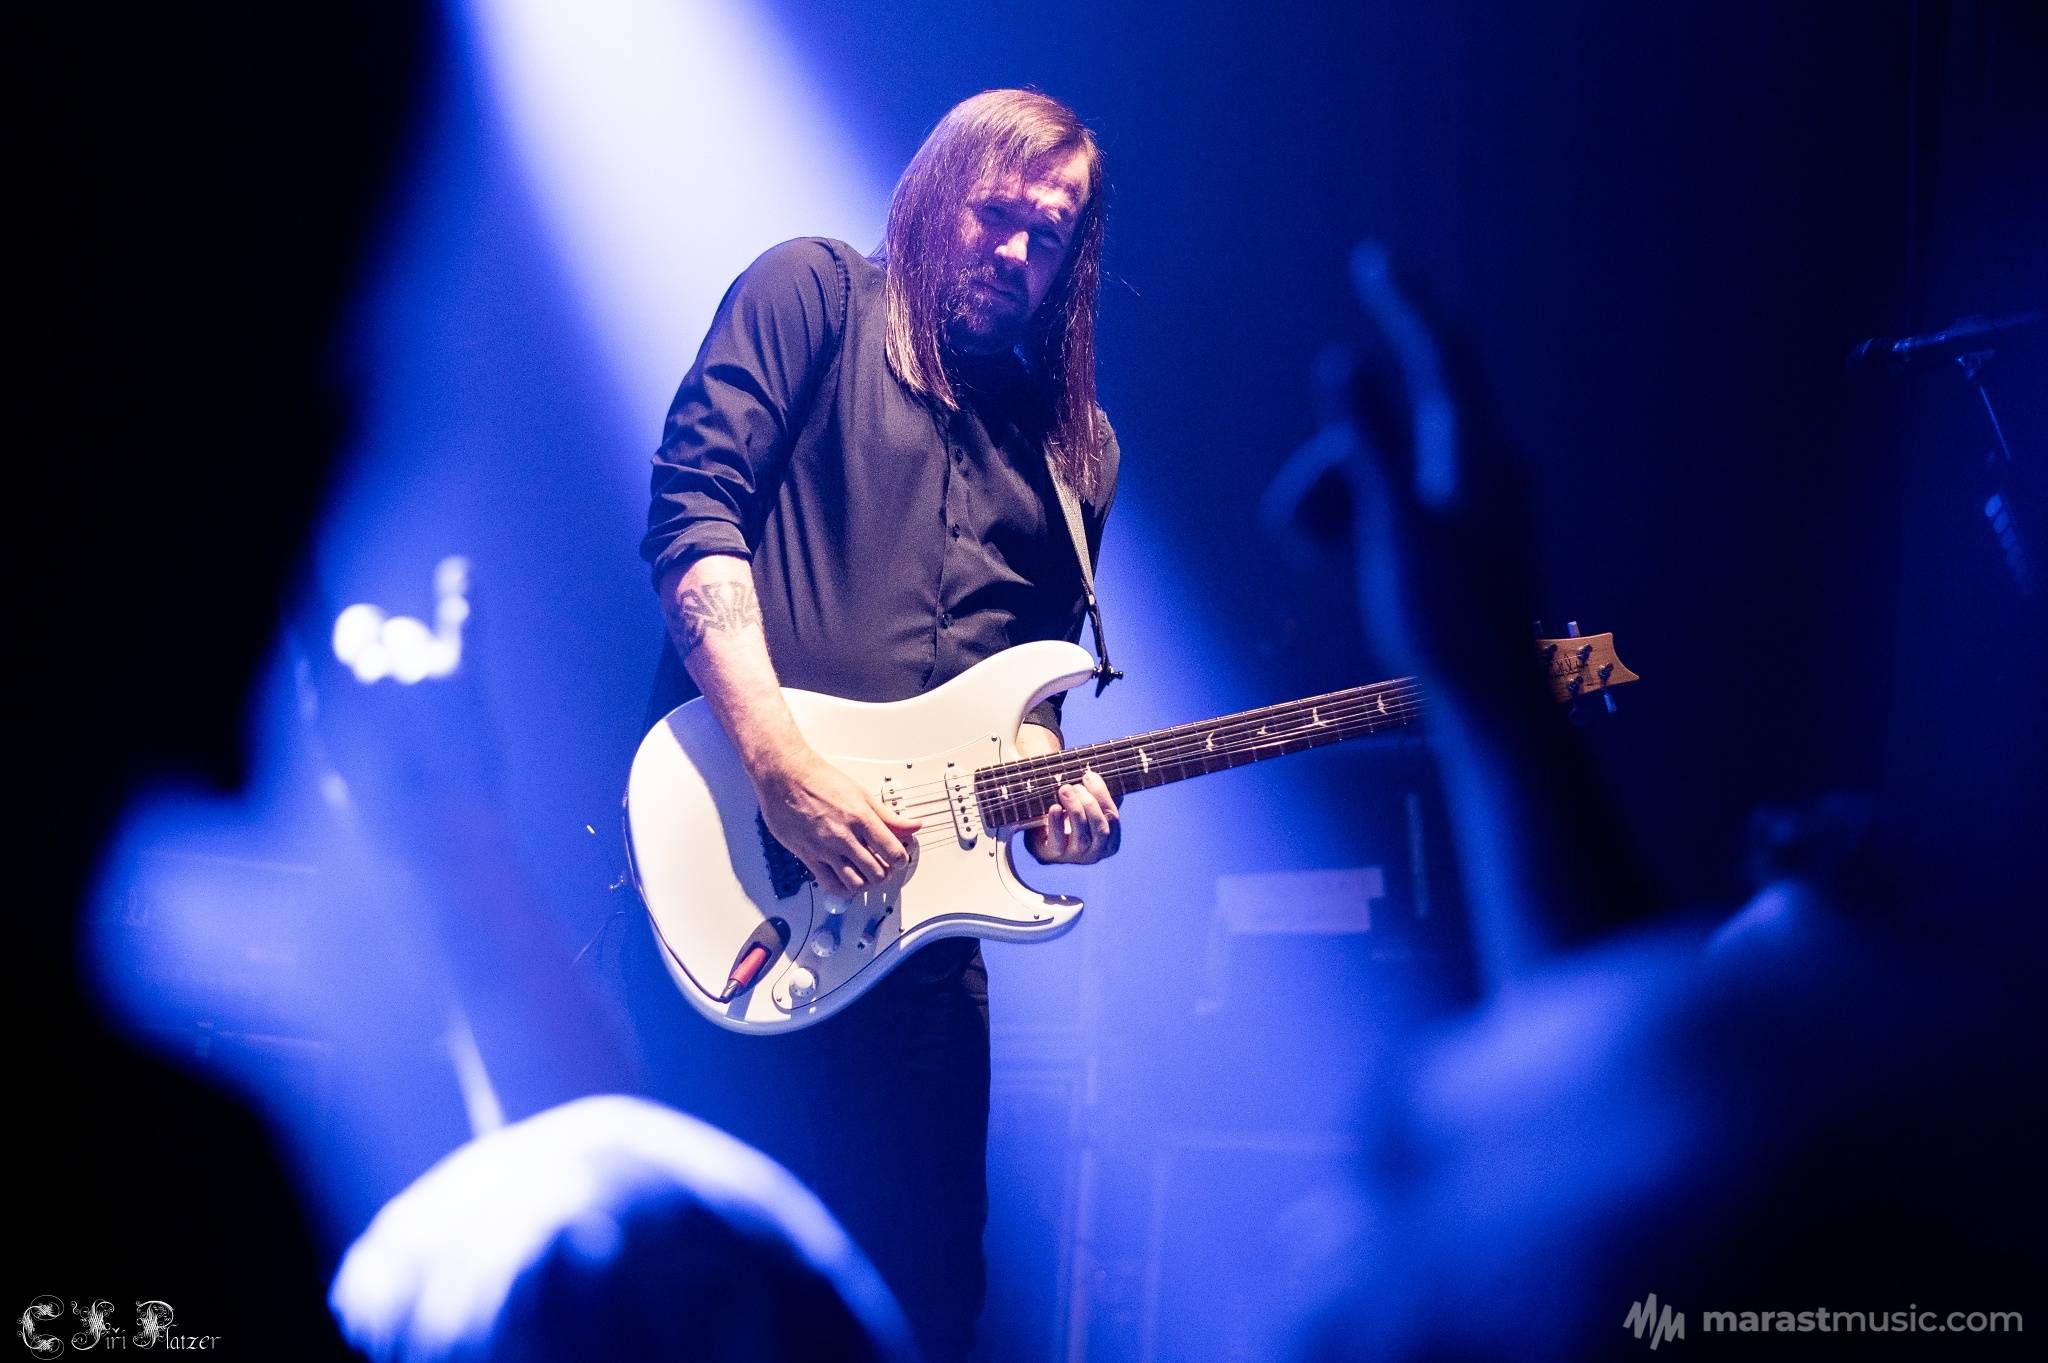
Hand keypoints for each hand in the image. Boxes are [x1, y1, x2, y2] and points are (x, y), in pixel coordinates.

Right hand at [755, 748, 921, 892]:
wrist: (785, 776)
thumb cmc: (819, 780)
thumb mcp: (861, 793)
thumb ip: (888, 816)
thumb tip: (913, 826)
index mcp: (861, 818)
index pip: (892, 852)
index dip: (901, 859)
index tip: (899, 858)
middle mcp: (844, 836)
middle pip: (877, 872)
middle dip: (885, 873)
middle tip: (884, 866)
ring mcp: (825, 848)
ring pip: (855, 883)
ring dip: (866, 883)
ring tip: (866, 873)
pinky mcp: (808, 856)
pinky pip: (830, 884)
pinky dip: (843, 889)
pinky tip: (846, 881)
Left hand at [1026, 769, 1121, 864]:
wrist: (1039, 835)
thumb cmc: (1069, 820)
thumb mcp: (1087, 810)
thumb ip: (1098, 798)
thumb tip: (1105, 779)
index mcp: (1109, 842)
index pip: (1113, 817)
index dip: (1102, 795)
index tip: (1089, 775)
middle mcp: (1095, 853)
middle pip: (1101, 829)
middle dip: (1090, 803)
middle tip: (1076, 785)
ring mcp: (1074, 857)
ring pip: (1081, 836)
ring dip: (1074, 809)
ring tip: (1065, 790)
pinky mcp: (1052, 855)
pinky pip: (1057, 841)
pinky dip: (1057, 823)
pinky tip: (1054, 807)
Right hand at [1342, 243, 1538, 701]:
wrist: (1489, 704)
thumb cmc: (1445, 620)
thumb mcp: (1392, 526)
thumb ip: (1364, 439)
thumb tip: (1341, 358)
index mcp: (1475, 453)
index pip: (1440, 353)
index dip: (1404, 302)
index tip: (1373, 258)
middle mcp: (1480, 467)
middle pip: (1384, 426)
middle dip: (1333, 465)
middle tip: (1308, 532)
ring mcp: (1467, 504)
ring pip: (1374, 468)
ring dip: (1334, 502)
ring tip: (1326, 560)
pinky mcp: (1452, 538)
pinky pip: (1385, 503)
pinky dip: (1352, 522)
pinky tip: (1341, 563)